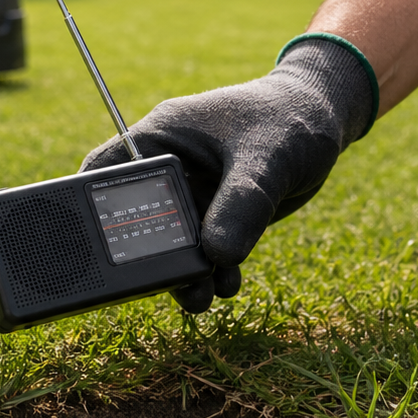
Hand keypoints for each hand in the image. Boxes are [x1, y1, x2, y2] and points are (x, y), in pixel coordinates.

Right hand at [81, 37, 375, 312]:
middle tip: (160, 286)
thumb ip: (242, 203)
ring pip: (170, 243)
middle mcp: (169, 168)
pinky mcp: (216, 216)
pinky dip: (212, 271)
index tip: (92, 247)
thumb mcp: (266, 159)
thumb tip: (218, 255)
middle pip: (136, 218)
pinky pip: (202, 251)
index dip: (92, 208)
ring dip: (182, 273)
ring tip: (200, 298)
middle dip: (145, 255)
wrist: (325, 123)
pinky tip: (227, 283)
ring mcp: (192, 195)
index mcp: (160, 137)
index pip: (107, 172)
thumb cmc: (290, 119)